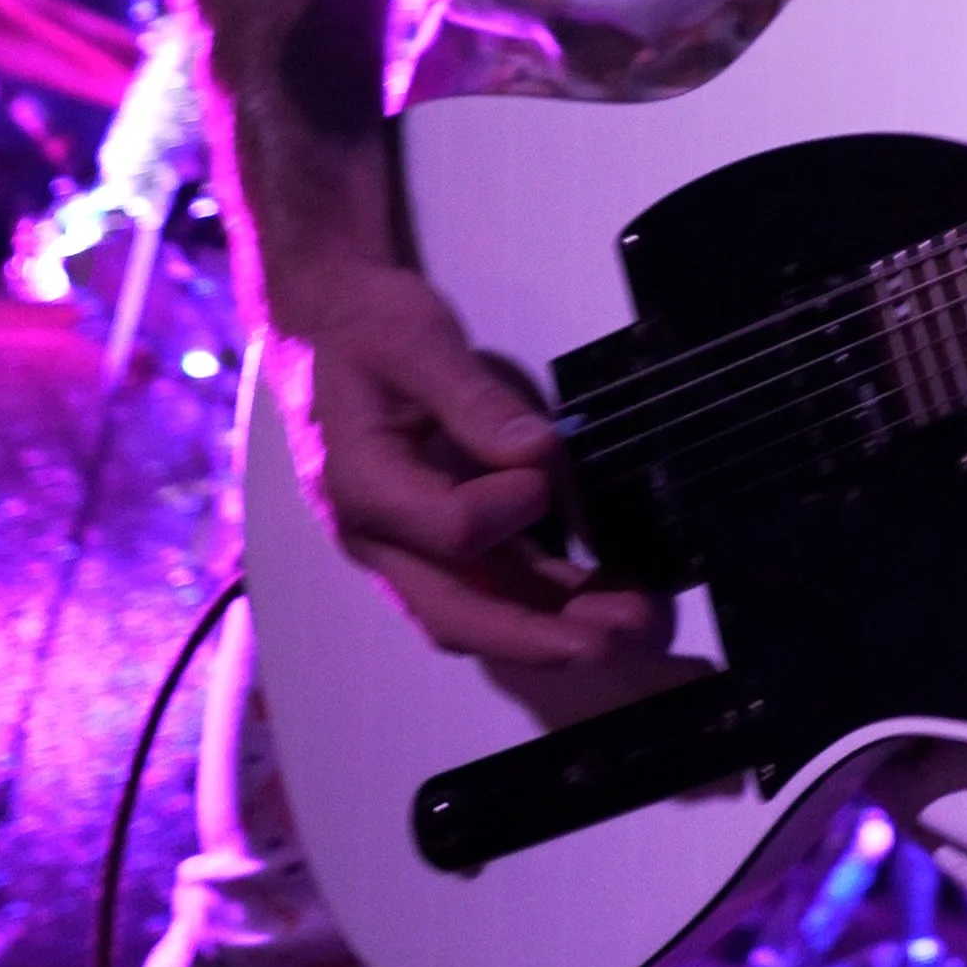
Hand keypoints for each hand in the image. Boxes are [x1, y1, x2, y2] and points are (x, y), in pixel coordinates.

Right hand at [269, 260, 664, 665]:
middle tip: (616, 640)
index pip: (448, 530)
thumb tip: (540, 455)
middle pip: (458, 614)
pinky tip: (606, 599)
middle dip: (541, 637)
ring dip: (557, 630)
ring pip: (482, 614)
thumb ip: (474, 399)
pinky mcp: (438, 542)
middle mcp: (380, 537)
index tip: (546, 468)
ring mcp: (408, 548)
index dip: (509, 509)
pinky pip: (493, 588)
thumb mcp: (417, 340)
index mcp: (363, 484)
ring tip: (637, 626)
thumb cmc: (368, 327)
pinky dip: (549, 602)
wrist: (330, 329)